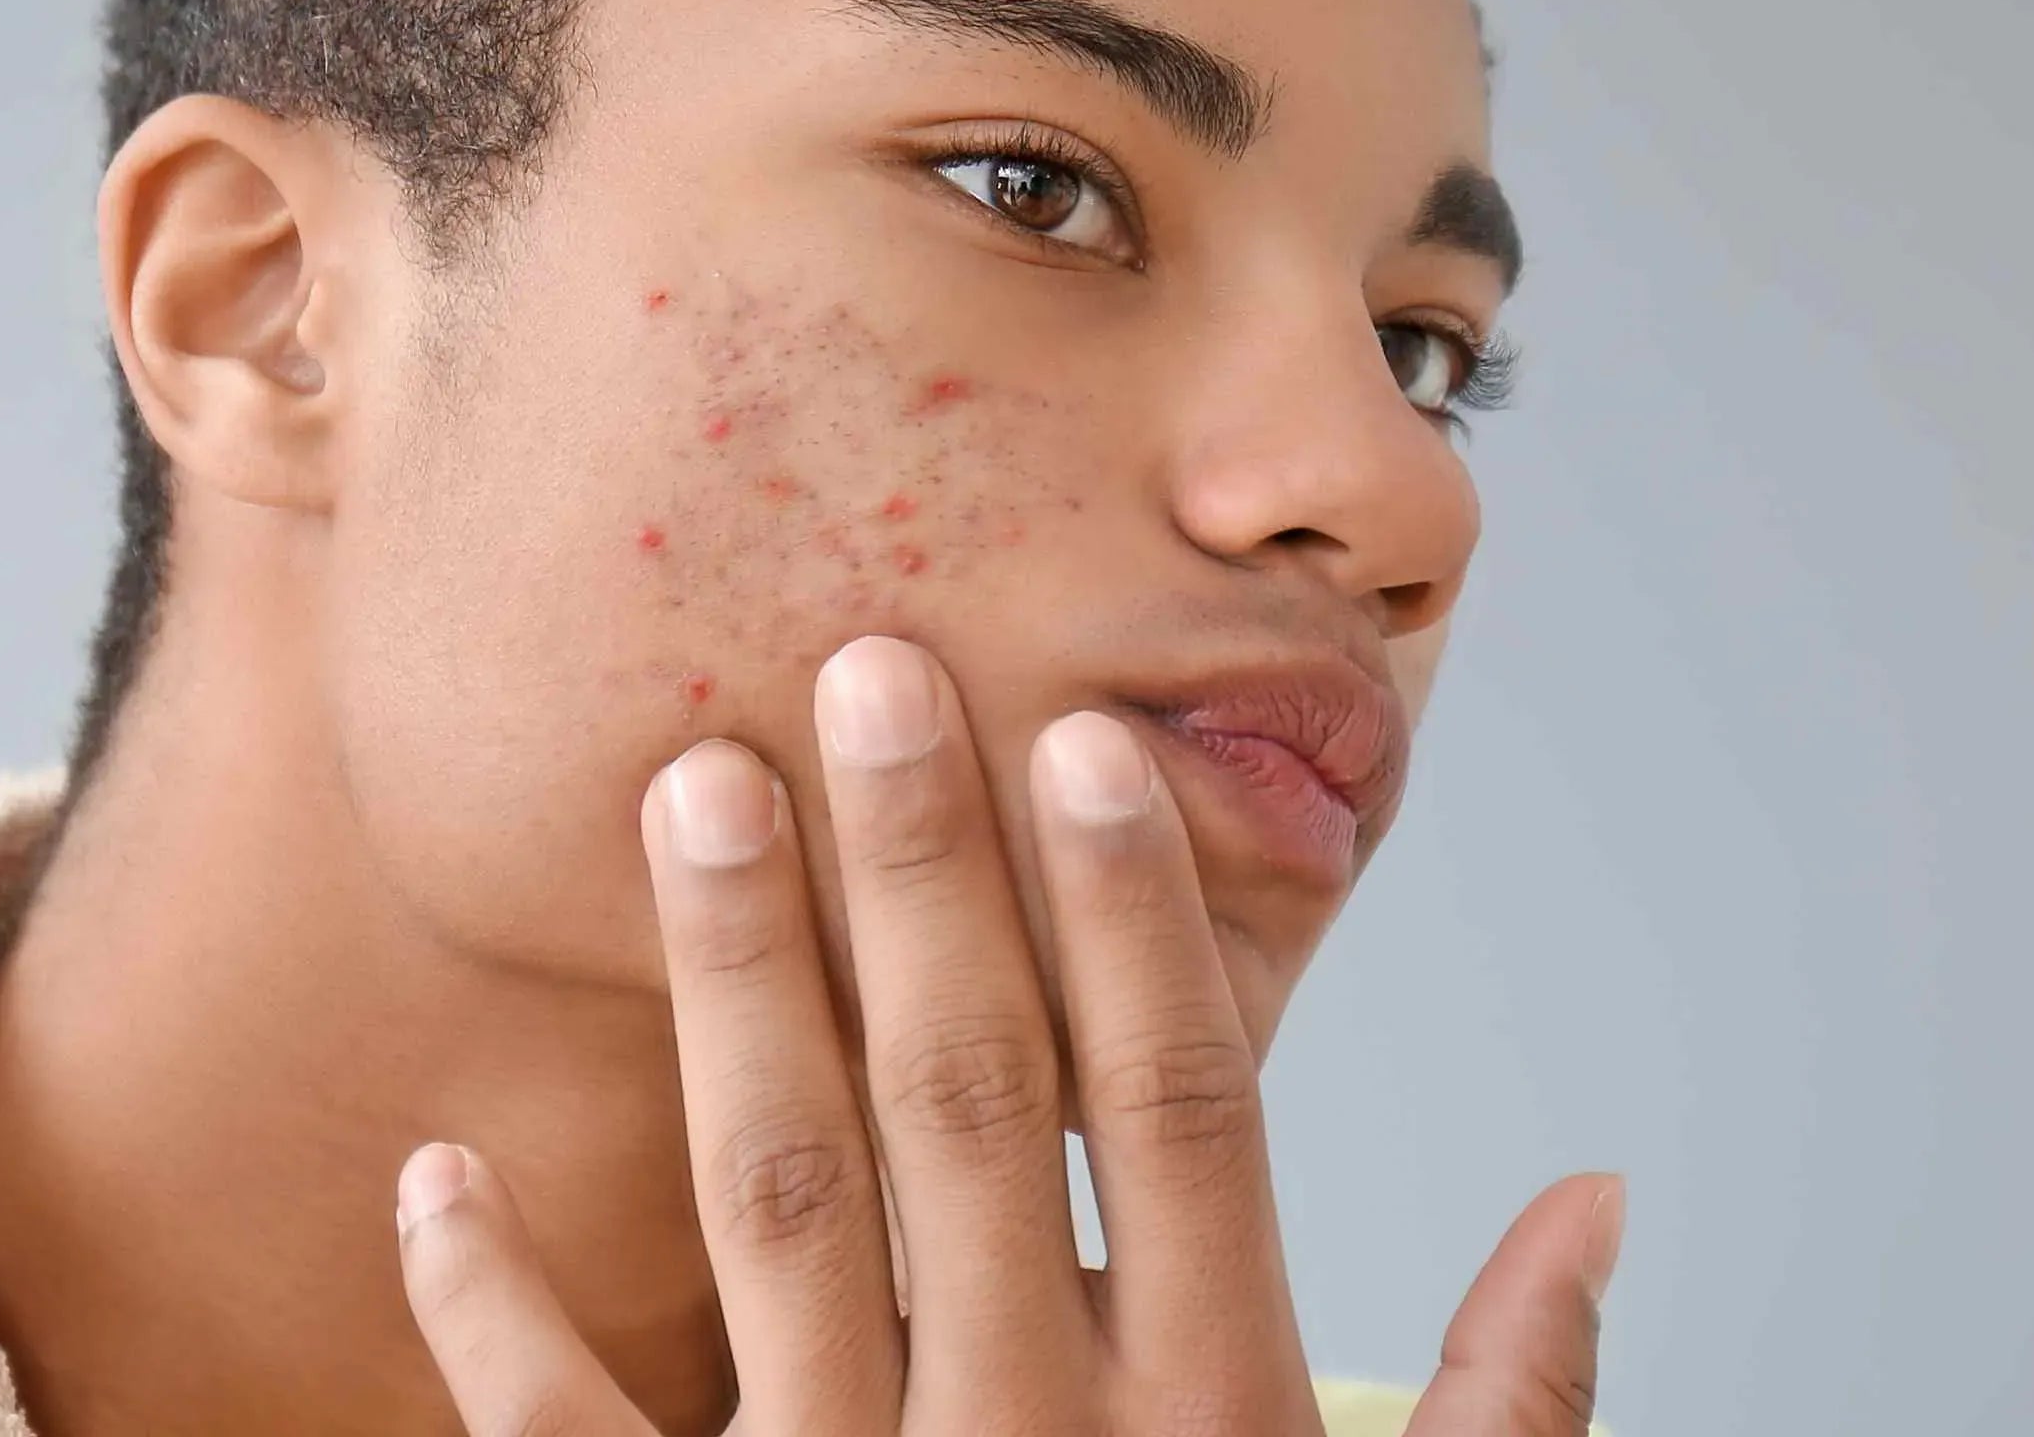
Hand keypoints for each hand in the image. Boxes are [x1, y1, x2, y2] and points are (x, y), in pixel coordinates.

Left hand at [391, 633, 1624, 1434]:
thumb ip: (1511, 1410)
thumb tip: (1597, 1201)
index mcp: (1215, 1425)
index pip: (1182, 1116)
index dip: (1136, 924)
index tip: (1081, 743)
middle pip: (970, 1106)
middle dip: (917, 882)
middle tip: (857, 672)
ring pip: (779, 1204)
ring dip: (737, 993)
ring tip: (686, 797)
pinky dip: (495, 1316)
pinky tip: (436, 1174)